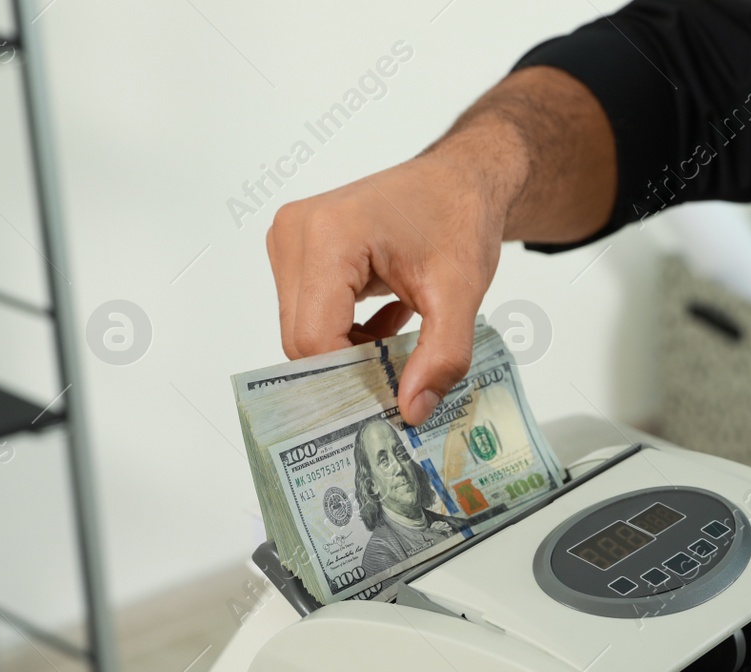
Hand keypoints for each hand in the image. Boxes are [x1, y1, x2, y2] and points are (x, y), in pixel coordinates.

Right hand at [266, 147, 515, 424]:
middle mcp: (294, 233)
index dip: (350, 377)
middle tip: (401, 377)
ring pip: (303, 331)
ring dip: (350, 348)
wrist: (458, 181)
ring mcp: (289, 240)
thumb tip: (411, 411)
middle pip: (301, 338)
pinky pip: (307, 314)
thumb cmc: (458, 219)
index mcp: (328, 236)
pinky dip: (347, 331)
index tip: (391, 399)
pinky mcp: (295, 251)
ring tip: (399, 333)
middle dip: (349, 366)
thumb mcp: (461, 294)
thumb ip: (441, 356)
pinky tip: (387, 319)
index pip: (315, 338)